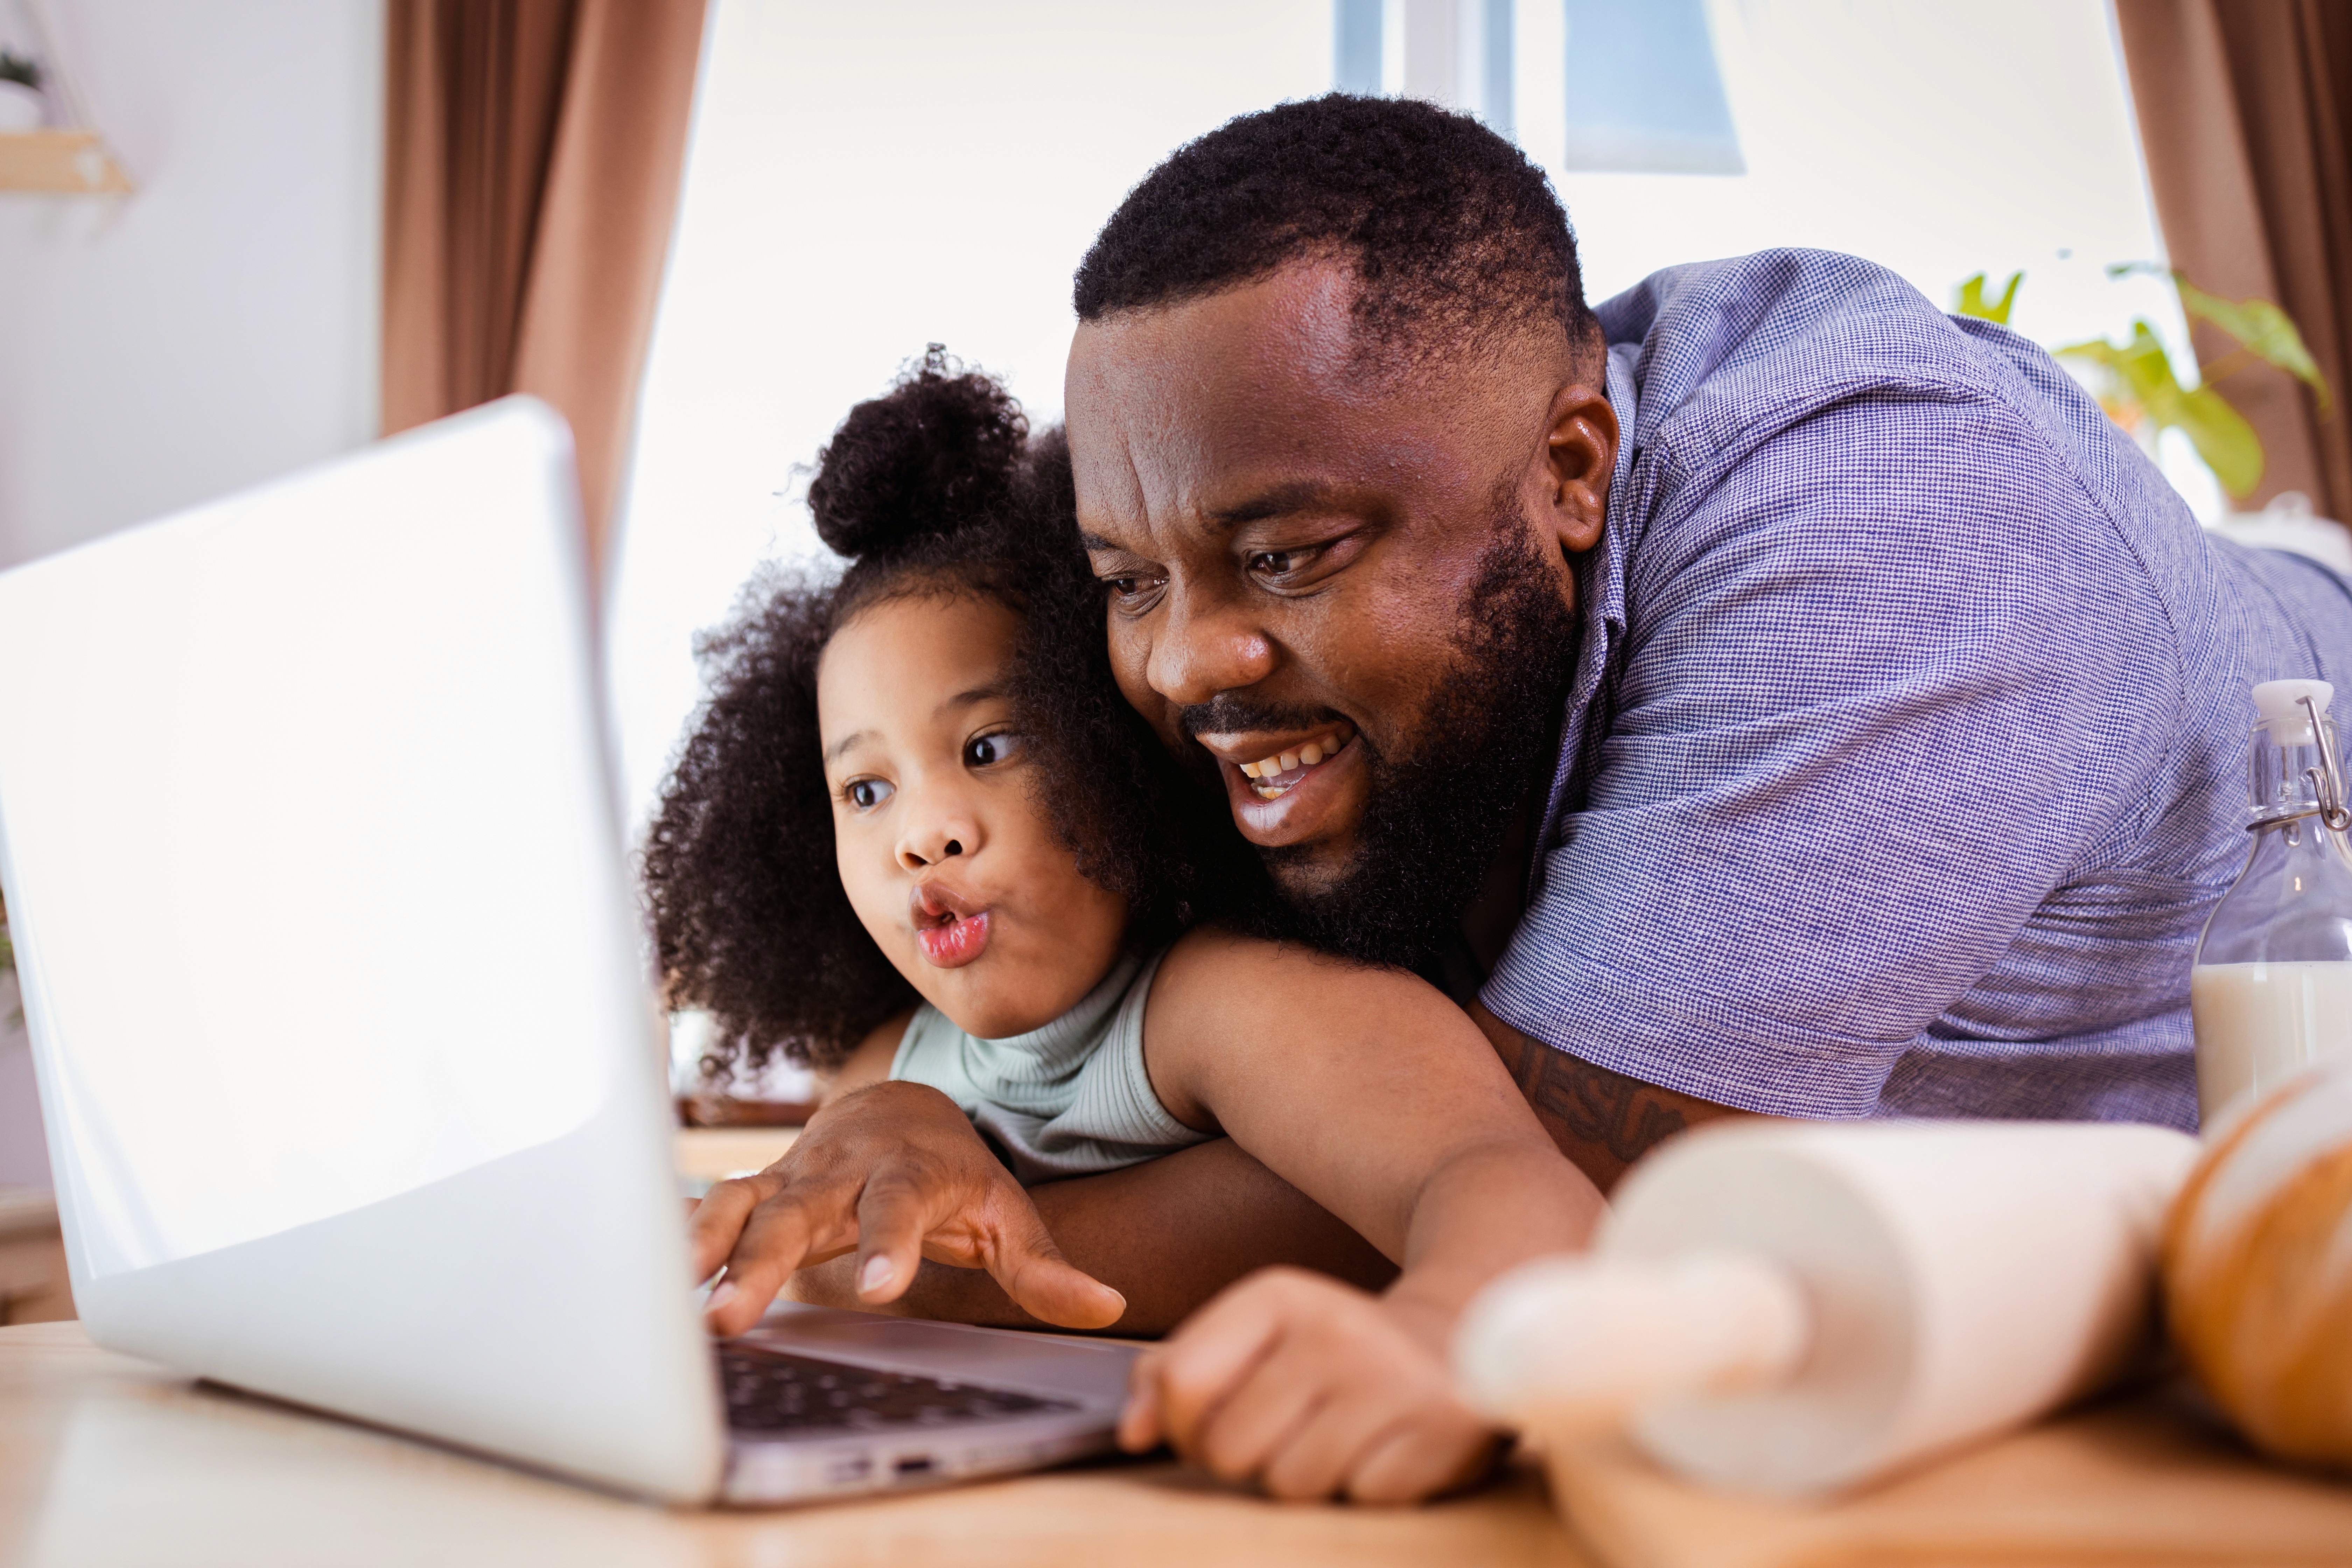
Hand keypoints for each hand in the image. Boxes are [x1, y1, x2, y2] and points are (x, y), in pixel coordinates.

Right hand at [690, 1080, 1125, 1335]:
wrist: (899, 1109)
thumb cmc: (955, 1174)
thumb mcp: (1007, 1214)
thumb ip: (1047, 1268)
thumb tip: (1108, 1306)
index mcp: (907, 1174)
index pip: (897, 1208)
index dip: (888, 1247)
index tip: (878, 1290)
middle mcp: (842, 1171)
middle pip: (799, 1213)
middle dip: (764, 1263)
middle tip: (734, 1318)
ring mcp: (792, 1176)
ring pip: (741, 1205)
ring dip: (705, 1250)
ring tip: (678, 1298)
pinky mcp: (757, 1187)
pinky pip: (711, 1206)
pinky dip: (678, 1232)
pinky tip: (644, 1271)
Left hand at [1117, 1267, 1502, 1503]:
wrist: (1454, 1337)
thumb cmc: (1329, 1350)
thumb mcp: (1254, 1337)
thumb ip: (1178, 1376)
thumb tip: (1131, 1433)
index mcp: (1277, 1295)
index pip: (1183, 1383)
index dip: (1183, 1425)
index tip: (1212, 1423)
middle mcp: (1334, 1329)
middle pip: (1229, 1449)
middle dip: (1249, 1457)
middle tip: (1291, 1429)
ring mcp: (1390, 1381)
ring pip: (1290, 1485)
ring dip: (1308, 1475)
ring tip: (1339, 1434)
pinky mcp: (1439, 1431)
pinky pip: (1360, 1498)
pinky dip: (1365, 1485)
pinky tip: (1383, 1445)